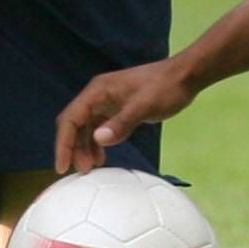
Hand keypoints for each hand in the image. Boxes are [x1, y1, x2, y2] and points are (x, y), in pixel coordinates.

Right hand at [54, 59, 197, 173]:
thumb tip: (98, 139)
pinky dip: (97, 143)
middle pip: (75, 124)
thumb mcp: (144, 106)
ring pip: (86, 127)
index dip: (64, 143)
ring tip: (91, 168)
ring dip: (85, 147)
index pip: (71, 118)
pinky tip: (102, 157)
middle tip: (82, 171)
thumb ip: (122, 123)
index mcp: (98, 91)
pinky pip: (99, 127)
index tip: (62, 166)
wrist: (185, 76)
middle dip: (73, 148)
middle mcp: (98, 95)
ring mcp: (108, 101)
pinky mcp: (118, 108)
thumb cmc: (165, 88)